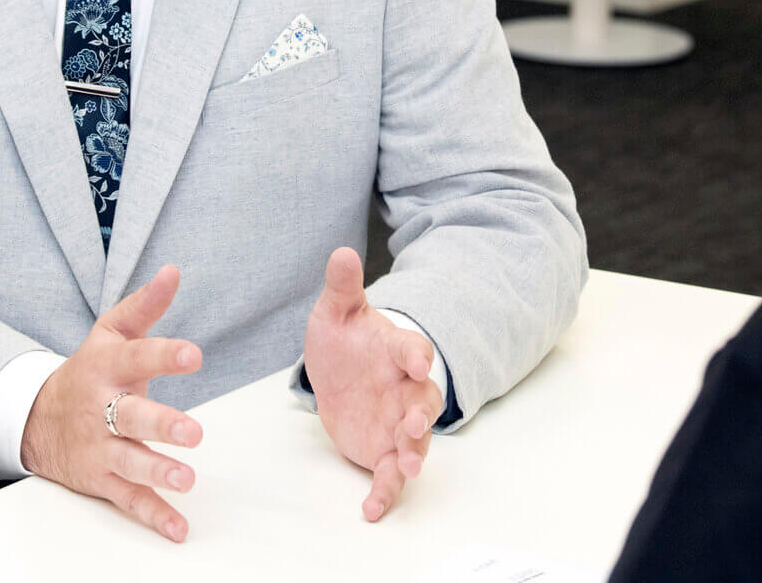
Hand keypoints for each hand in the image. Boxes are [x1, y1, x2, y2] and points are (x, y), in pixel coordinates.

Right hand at [20, 264, 203, 542]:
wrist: (36, 418)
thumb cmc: (89, 371)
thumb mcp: (111, 334)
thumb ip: (144, 306)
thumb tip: (173, 271)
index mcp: (107, 368)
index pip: (138, 357)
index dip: (164, 355)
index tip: (194, 355)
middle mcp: (102, 409)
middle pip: (131, 417)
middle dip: (161, 425)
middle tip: (192, 432)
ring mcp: (100, 447)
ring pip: (129, 461)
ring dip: (158, 471)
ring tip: (187, 479)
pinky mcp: (101, 479)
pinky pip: (128, 498)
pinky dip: (154, 515)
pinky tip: (178, 526)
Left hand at [302, 247, 443, 521]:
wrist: (338, 374)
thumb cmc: (345, 340)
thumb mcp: (336, 312)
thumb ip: (343, 287)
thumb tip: (341, 252)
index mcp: (396, 352)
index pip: (412, 350)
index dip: (416, 356)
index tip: (417, 361)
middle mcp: (405, 389)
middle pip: (425, 401)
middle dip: (422, 414)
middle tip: (413, 423)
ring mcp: (398, 423)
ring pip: (416, 441)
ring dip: (415, 453)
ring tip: (408, 466)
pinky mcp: (385, 452)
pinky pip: (391, 475)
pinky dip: (385, 493)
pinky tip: (370, 510)